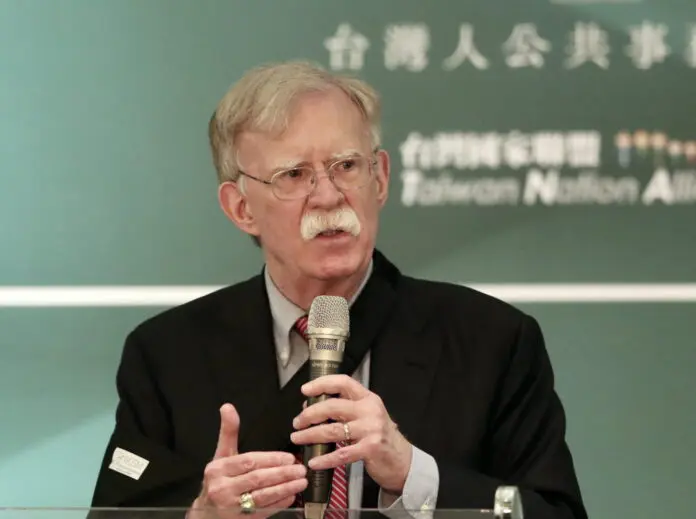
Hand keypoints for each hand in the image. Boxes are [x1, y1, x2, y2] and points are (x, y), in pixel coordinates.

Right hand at [190, 403, 307, 518]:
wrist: (206, 512)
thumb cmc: (218, 480)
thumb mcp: (221, 455)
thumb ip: (228, 432)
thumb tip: (228, 407)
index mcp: (218, 469)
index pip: (249, 461)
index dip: (271, 459)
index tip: (289, 457)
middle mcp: (221, 489)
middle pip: (257, 479)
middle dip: (282, 473)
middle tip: (300, 468)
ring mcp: (230, 508)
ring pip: (263, 497)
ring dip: (285, 488)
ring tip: (301, 481)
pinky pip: (264, 511)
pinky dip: (280, 504)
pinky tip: (292, 496)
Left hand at [290, 374, 412, 493]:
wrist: (401, 459)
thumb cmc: (379, 436)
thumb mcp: (366, 415)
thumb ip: (344, 408)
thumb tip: (312, 406)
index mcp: (367, 398)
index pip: (343, 382)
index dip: (322, 383)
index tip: (305, 390)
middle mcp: (370, 410)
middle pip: (333, 407)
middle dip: (310, 414)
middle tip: (297, 422)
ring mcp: (371, 429)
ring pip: (333, 430)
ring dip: (311, 435)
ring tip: (298, 438)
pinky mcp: (370, 449)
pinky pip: (342, 454)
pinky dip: (325, 458)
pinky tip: (314, 461)